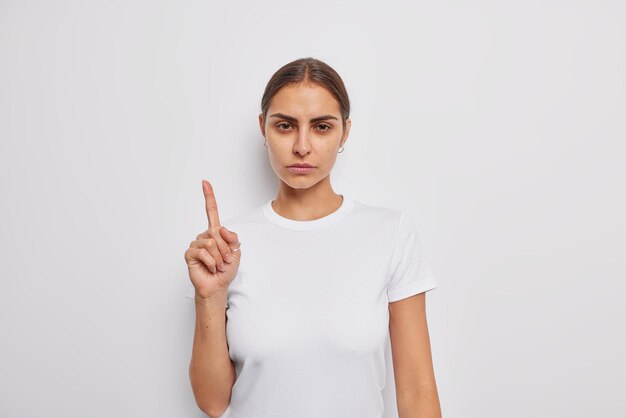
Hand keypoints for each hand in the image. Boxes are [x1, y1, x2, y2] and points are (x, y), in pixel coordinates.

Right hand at [184, 180, 241, 298]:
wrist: (218, 285)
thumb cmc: (226, 269)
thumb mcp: (236, 251)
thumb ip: (232, 238)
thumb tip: (219, 228)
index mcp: (216, 233)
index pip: (212, 212)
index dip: (209, 197)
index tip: (204, 182)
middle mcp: (204, 236)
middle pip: (216, 233)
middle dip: (225, 249)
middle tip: (225, 261)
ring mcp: (196, 244)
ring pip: (211, 243)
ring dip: (219, 257)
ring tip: (217, 265)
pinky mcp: (190, 253)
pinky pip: (203, 252)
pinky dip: (211, 262)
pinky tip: (210, 267)